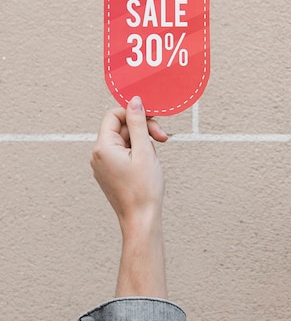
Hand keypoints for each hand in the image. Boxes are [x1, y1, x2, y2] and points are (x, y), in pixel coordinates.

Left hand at [91, 96, 168, 297]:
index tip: (153, 118)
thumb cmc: (144, 189)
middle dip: (143, 128)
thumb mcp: (144, 150)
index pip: (114, 115)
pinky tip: (149, 163)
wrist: (141, 219)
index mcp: (103, 147)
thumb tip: (134, 101)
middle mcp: (99, 155)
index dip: (134, 113)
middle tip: (162, 137)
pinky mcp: (111, 173)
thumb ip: (138, 123)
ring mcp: (104, 165)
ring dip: (143, 141)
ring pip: (125, 140)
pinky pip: (124, 153)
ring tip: (155, 155)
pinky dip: (139, 152)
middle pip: (121, 128)